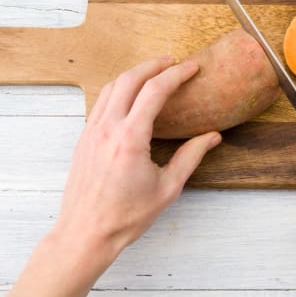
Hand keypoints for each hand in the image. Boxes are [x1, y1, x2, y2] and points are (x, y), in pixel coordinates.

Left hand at [54, 55, 220, 262]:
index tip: (191, 67)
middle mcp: (107, 129)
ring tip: (153, 73)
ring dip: (133, 74)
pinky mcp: (83, 139)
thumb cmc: (126, 217)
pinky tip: (130, 96)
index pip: (155, 91)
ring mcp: (91, 132)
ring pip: (111, 87)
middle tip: (173, 62)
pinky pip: (101, 103)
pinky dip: (118, 90)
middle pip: (129, 79)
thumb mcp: (168, 188)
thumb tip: (212, 137)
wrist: (85, 234)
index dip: (176, 74)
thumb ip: (191, 157)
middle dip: (153, 65)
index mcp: (130, 139)